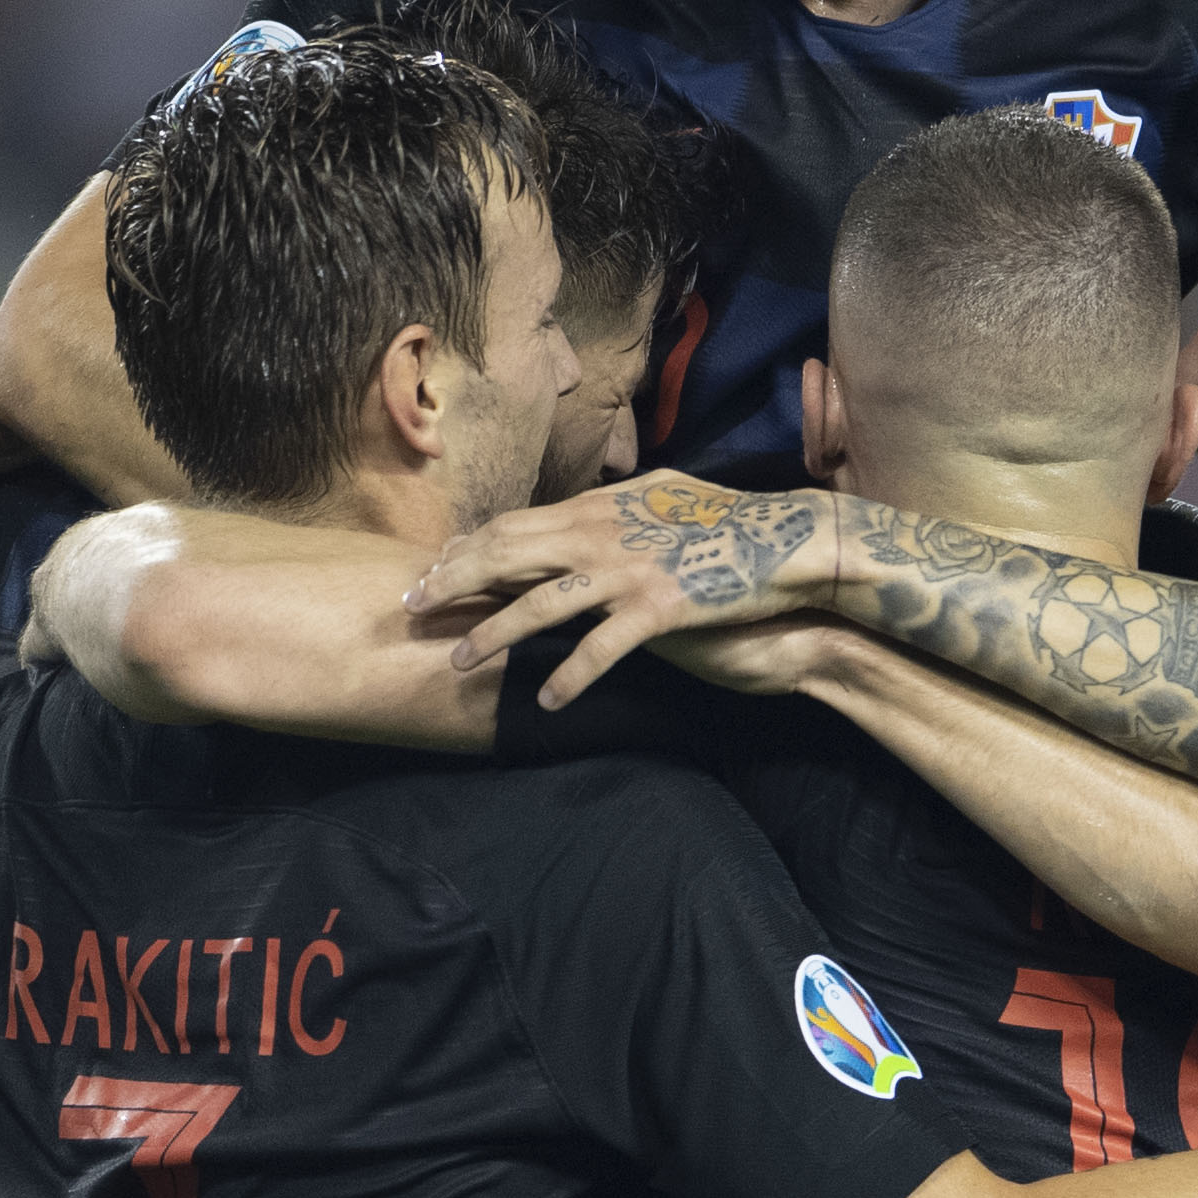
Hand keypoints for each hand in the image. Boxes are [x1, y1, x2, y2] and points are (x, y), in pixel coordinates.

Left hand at [410, 473, 840, 702]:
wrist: (785, 539)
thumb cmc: (726, 520)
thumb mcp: (662, 497)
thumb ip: (615, 507)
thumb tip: (584, 508)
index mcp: (598, 508)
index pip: (513, 524)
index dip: (468, 548)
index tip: (434, 569)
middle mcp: (601, 535)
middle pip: (508, 556)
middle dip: (454, 582)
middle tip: (411, 608)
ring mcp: (628, 571)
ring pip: (542, 602)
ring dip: (494, 633)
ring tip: (459, 660)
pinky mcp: (658, 607)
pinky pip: (602, 646)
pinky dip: (572, 674)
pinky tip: (547, 700)